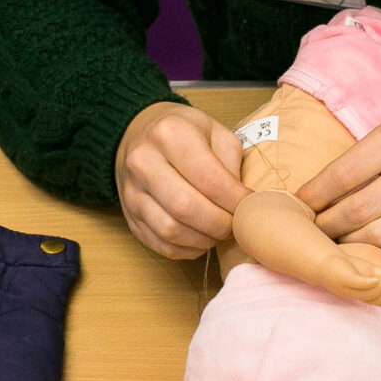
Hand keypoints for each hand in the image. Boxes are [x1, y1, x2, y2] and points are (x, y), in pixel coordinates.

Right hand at [114, 101, 250, 258]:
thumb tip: (241, 201)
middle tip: (236, 223)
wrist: (137, 134)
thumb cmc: (183, 133)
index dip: (236, 200)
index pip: (209, 179)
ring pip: (170, 230)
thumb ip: (231, 161)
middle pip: (186, 208)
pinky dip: (186, 249)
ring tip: (218, 231)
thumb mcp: (214, 131)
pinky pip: (159, 244)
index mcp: (170, 134)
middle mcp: (143, 162)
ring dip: (203, 239)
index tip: (251, 206)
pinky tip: (199, 238)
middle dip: (220, 224)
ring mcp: (131, 192)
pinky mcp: (129, 216)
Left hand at [295, 115, 380, 256]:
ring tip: (332, 248)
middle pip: (356, 209)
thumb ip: (369, 159)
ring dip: (348, 247)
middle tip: (309, 235)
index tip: (296, 208)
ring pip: (377, 236)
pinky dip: (379, 256)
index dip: (314, 196)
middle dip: (325, 227)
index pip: (343, 171)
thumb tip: (316, 192)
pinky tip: (366, 255)